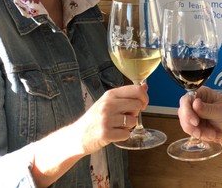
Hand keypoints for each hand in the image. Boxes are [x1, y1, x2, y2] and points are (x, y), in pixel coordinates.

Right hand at [31, 84, 148, 185]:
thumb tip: (145, 86)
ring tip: (116, 125)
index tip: (142, 104)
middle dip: (135, 113)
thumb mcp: (108, 102)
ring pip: (133, 121)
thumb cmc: (95, 118)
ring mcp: (106, 119)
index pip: (136, 89)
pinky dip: (123, 135)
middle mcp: (108, 104)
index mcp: (110, 94)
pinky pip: (126, 134)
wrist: (77, 135)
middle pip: (137, 105)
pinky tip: (114, 133)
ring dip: (128, 126)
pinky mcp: (106, 134)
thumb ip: (127, 95)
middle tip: (125, 117)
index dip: (144, 97)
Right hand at [178, 86, 221, 147]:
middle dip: (190, 124)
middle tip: (200, 133)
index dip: (187, 110)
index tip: (194, 121)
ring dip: (198, 132)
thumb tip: (194, 103)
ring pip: (186, 124)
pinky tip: (212, 135)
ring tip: (212, 134)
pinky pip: (192, 132)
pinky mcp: (197, 126)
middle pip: (183, 112)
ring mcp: (196, 115)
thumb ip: (207, 109)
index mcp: (202, 94)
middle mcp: (196, 103)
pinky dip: (201, 136)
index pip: (187, 99)